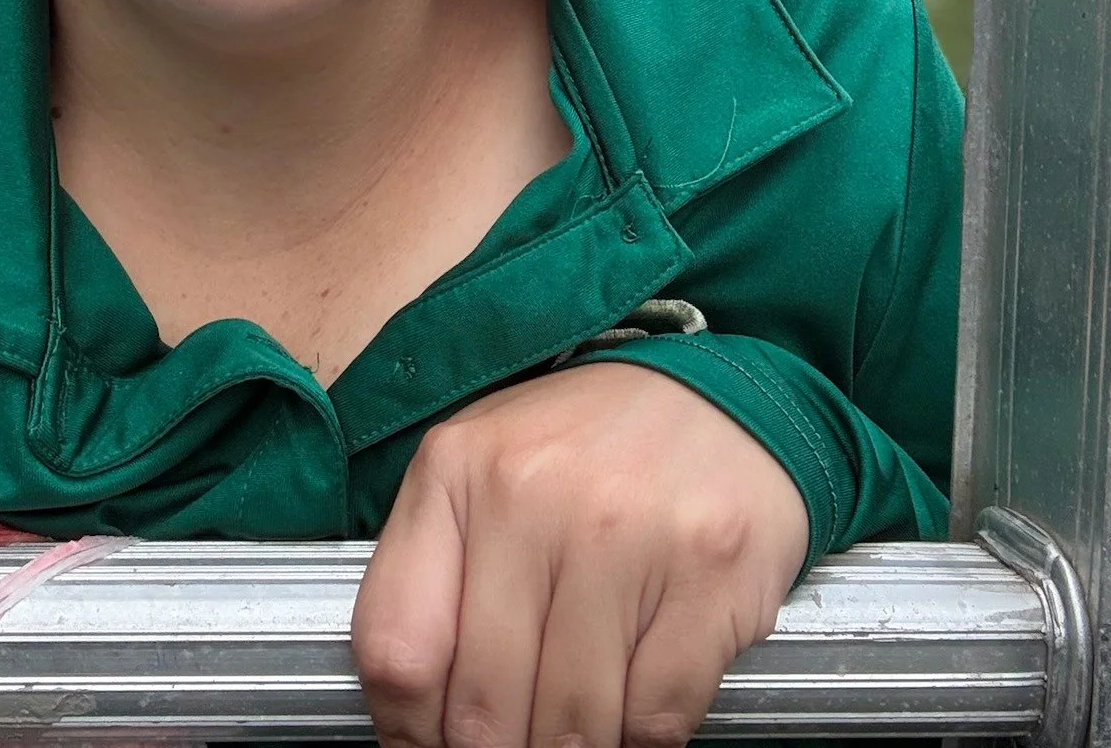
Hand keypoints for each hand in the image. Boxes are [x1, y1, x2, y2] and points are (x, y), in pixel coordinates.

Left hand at [350, 360, 809, 747]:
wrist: (713, 396)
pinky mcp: (708, 573)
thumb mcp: (479, 475)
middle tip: (512, 746)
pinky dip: (641, 741)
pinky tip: (633, 703)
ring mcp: (622, 534)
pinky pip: (655, 719)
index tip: (429, 746)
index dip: (409, 730)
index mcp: (454, 471)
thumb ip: (435, 577)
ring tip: (572, 727)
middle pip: (484, 708)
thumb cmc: (582, 450)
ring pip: (572, 728)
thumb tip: (413, 718)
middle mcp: (529, 495)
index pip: (396, 648)